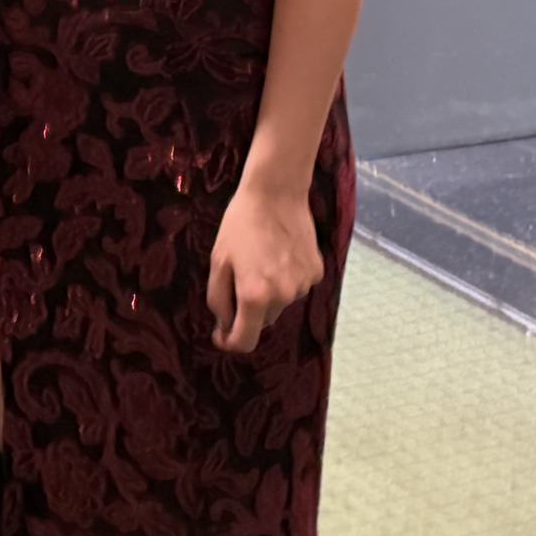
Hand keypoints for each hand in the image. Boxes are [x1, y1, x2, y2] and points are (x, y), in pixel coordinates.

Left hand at [205, 181, 322, 353]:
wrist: (276, 192)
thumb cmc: (241, 224)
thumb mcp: (218, 261)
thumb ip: (219, 300)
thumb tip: (225, 326)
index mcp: (255, 296)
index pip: (246, 341)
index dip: (230, 342)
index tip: (221, 334)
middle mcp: (283, 297)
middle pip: (263, 320)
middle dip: (248, 309)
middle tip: (239, 277)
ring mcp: (303, 285)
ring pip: (280, 303)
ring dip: (269, 292)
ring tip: (261, 258)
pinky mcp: (316, 272)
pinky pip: (296, 286)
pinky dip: (286, 279)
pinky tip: (280, 253)